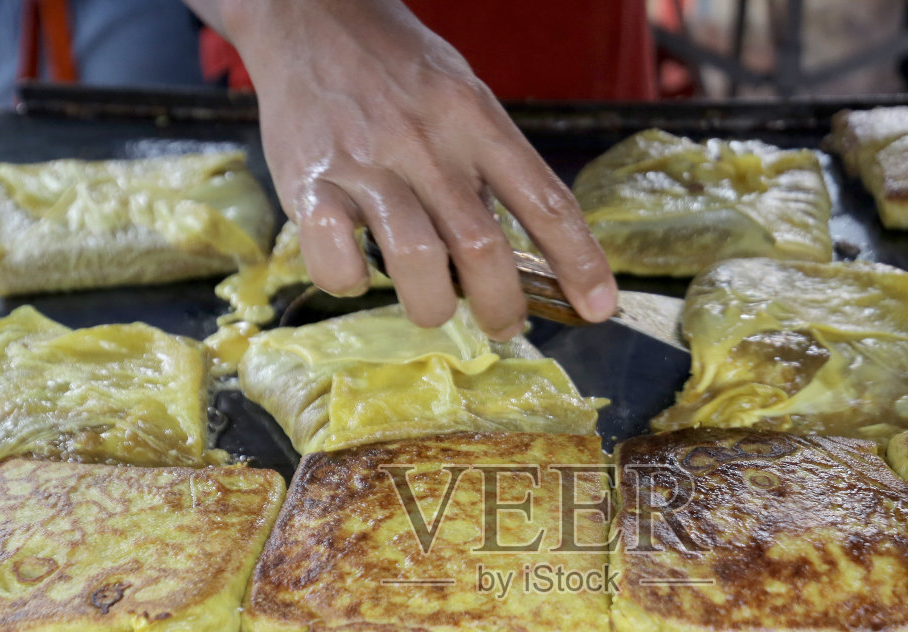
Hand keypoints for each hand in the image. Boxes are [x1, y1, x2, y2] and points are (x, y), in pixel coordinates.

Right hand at [188, 0, 617, 338]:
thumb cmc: (397, 69)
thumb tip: (522, 254)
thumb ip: (488, 166)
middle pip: (482, 248)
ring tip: (433, 307)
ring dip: (433, 307)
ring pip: (418, 263)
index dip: (579, 262)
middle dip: (502, 307)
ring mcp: (365, 162)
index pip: (544, 200)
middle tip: (505, 324)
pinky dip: (352, 282)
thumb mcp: (462, 96)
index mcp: (475, 119)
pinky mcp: (309, 183)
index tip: (598, 307)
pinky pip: (338, 261)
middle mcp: (426, 141)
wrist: (310, 15)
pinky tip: (358, 270)